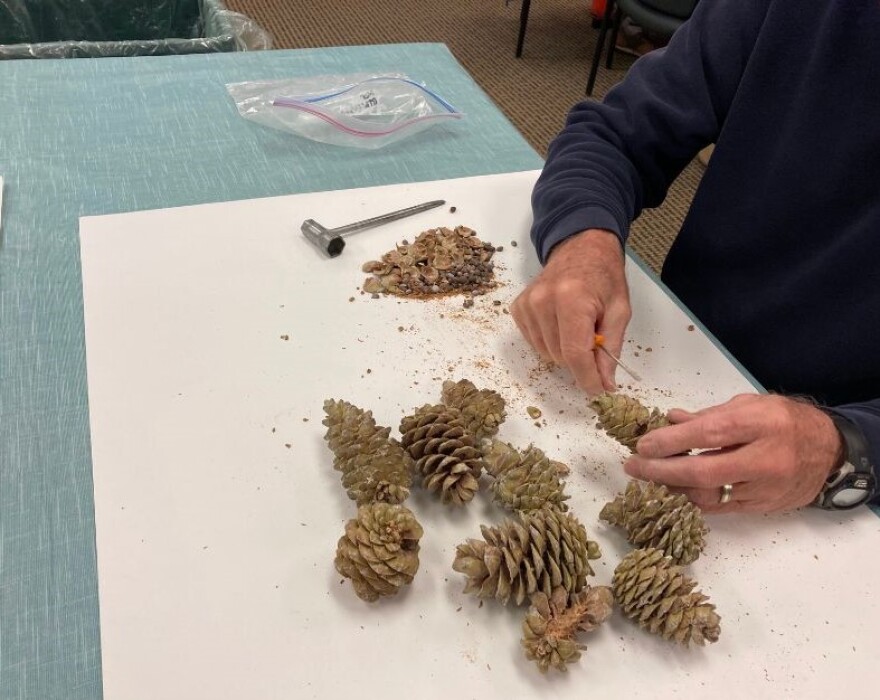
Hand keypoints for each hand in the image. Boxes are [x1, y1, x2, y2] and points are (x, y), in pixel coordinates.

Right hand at [510, 229, 629, 393]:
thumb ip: (610, 349)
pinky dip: (549, 341)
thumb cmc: (604, 278)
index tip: (598, 390)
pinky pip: (533, 342)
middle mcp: (543, 301)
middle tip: (593, 339)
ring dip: (564, 350)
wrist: (581, 248)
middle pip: (560, 356)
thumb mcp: (619, 311)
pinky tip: (560, 323)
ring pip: (545, 354)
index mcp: (572, 299)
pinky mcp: (518, 308)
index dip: (587, 378)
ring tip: (576, 327)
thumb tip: (604, 384)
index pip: (575, 353)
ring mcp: (527, 304)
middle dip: (580, 359)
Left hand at [623, 394, 843, 512]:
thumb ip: (708, 415)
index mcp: (761, 424)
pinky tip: (672, 490)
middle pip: (703, 471)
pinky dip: (691, 499)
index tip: (642, 445)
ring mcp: (764, 488)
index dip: (671, 441)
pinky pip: (718, 508)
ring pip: (708, 496)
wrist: (831, 453)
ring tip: (648, 478)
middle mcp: (765, 459)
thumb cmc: (785, 421)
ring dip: (671, 488)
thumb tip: (669, 419)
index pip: (708, 434)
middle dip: (661, 470)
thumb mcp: (750, 405)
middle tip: (633, 467)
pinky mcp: (761, 508)